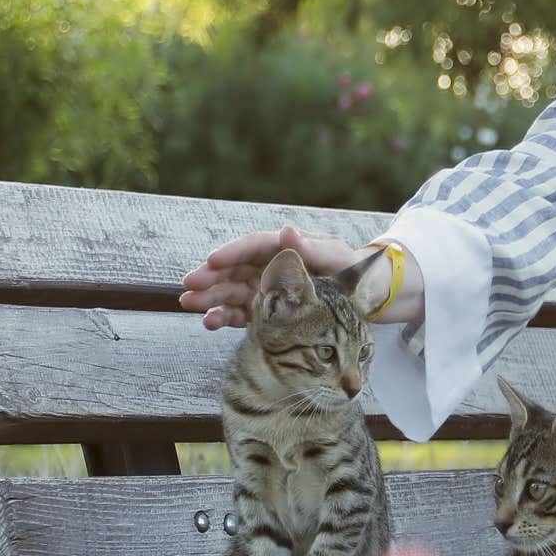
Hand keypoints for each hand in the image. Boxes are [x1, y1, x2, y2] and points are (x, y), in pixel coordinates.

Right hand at [179, 224, 362, 329]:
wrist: (366, 295)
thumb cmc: (351, 270)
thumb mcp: (337, 258)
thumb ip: (312, 249)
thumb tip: (286, 232)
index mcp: (285, 248)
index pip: (253, 246)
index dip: (231, 252)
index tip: (212, 260)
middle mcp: (271, 267)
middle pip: (235, 268)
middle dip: (210, 276)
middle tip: (189, 285)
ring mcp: (267, 290)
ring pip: (232, 290)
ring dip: (210, 297)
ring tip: (190, 305)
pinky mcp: (268, 312)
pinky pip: (241, 312)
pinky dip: (224, 317)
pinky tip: (210, 323)